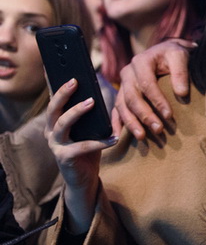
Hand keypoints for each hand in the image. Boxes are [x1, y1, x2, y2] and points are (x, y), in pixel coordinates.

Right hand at [44, 79, 117, 234]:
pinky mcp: (65, 158)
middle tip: (75, 80)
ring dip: (77, 111)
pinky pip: (82, 146)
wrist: (84, 179)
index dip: (52, 82)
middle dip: (63, 93)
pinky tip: (113, 138)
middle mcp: (51, 131)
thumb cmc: (89, 148)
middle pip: (53, 108)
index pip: (53, 98)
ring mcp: (56, 145)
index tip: (51, 65)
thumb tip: (101, 88)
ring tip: (92, 102)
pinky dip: (99, 141)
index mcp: (56, 121)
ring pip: (62, 123)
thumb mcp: (90, 127)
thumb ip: (91, 111)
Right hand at [113, 38, 194, 140]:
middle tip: (159, 129)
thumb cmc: (173, 54)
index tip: (169, 115)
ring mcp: (123, 84)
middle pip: (132, 97)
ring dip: (131, 122)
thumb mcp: (180, 56)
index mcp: (141, 62)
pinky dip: (116, 123)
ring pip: (122, 105)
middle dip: (145, 115)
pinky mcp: (122, 93)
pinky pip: (116, 109)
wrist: (165, 51)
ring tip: (142, 136)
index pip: (147, 84)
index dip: (157, 101)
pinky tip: (116, 137)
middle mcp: (128, 73)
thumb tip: (182, 93)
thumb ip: (181, 72)